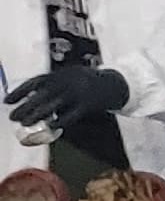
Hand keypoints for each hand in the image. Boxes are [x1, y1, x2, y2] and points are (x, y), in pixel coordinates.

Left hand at [5, 65, 127, 130]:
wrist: (117, 84)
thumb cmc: (89, 84)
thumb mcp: (70, 79)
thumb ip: (53, 88)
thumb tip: (32, 104)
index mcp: (61, 74)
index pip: (35, 82)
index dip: (20, 91)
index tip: (7, 101)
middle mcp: (68, 81)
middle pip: (42, 94)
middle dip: (25, 106)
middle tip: (14, 117)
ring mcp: (79, 92)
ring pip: (54, 104)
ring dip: (38, 114)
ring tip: (25, 123)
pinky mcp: (90, 103)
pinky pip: (72, 114)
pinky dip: (60, 120)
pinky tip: (51, 127)